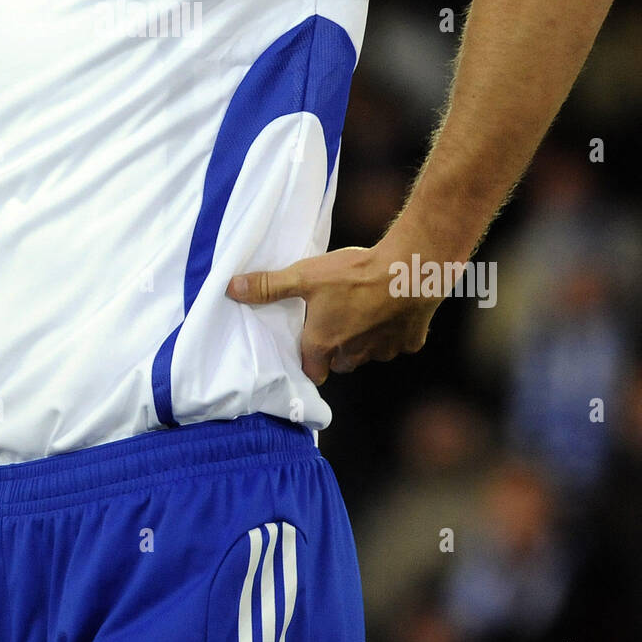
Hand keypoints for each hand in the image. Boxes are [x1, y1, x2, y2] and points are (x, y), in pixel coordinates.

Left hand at [226, 244, 442, 384]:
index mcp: (324, 343)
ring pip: (370, 353)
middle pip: (340, 363)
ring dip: (366, 340)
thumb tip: (231, 288)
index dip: (308, 361)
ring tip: (364, 310)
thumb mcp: (305, 276)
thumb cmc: (354, 274)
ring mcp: (384, 351)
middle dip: (336, 350)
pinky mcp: (410, 342)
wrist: (409, 269)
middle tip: (335, 321)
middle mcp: (353, 354)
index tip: (308, 346)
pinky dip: (394, 331)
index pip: (311, 372)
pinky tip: (391, 307)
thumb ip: (269, 285)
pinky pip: (399, 343)